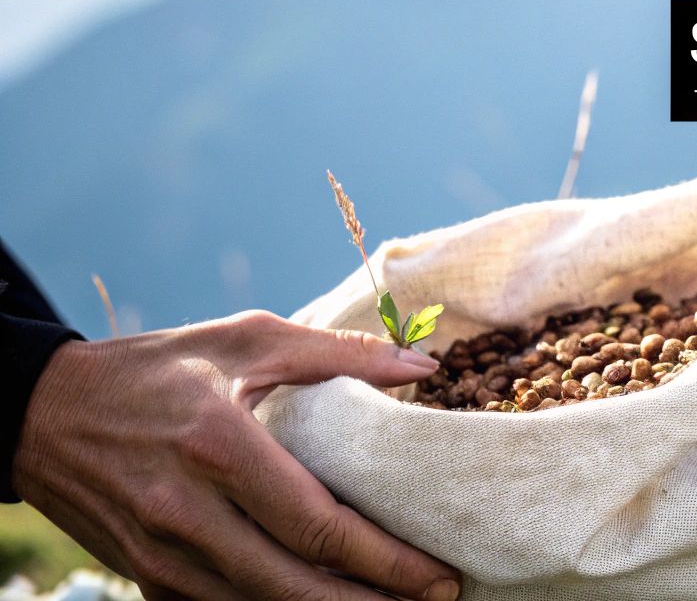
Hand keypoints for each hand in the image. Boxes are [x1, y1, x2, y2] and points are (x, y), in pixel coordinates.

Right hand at [15, 311, 460, 600]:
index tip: (439, 572)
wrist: (39, 412)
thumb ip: (338, 354)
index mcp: (219, 447)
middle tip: (439, 598)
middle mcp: (187, 512)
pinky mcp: (144, 577)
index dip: (387, 560)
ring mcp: (160, 555)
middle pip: (296, 585)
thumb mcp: (245, 339)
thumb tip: (424, 365)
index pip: (318, 526)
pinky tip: (322, 600)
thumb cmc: (157, 367)